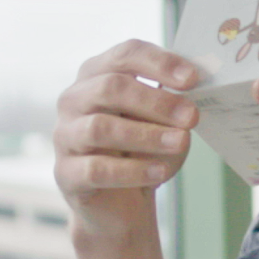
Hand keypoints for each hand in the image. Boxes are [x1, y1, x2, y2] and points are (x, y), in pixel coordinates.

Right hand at [53, 40, 200, 237]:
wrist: (120, 203)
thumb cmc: (142, 151)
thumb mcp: (162, 123)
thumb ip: (173, 106)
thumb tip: (191, 102)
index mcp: (98, 75)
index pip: (125, 55)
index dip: (159, 63)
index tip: (192, 78)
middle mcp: (74, 100)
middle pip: (110, 87)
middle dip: (156, 101)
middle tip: (191, 116)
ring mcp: (65, 136)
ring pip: (100, 128)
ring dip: (146, 135)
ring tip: (180, 143)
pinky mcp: (66, 174)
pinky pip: (97, 169)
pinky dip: (132, 171)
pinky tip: (159, 173)